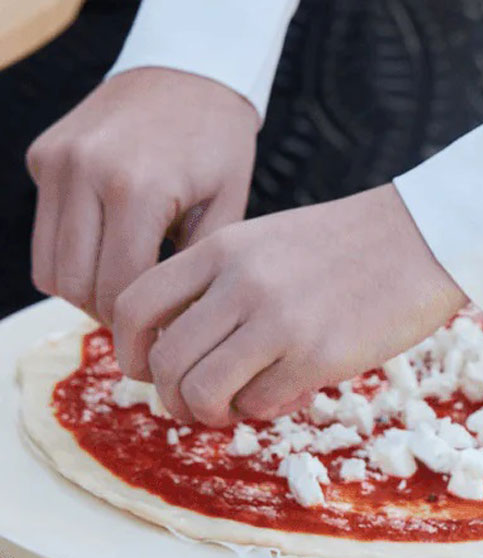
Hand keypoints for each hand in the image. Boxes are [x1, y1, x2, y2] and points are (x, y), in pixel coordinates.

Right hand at [26, 68, 257, 325]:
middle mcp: (85, 171)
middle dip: (112, 320)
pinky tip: (111, 263)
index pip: (121, 288)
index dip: (143, 329)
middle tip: (147, 333)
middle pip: (78, 285)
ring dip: (85, 296)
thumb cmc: (219, 147)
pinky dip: (72, 262)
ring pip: (50, 268)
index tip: (167, 345)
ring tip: (129, 302)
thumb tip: (178, 334)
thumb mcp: (226, 211)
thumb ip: (196, 271)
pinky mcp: (43, 157)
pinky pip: (45, 236)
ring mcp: (57, 162)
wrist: (188, 74)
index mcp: (137, 187)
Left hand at [111, 184, 467, 425]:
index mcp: (220, 250)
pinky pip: (260, 405)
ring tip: (237, 408)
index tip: (155, 371)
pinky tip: (290, 393)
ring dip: (210, 414)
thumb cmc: (349, 249)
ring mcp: (277, 320)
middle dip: (173, 398)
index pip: (132, 307)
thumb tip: (191, 352)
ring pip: (201, 391)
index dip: (131, 353)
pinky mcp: (317, 355)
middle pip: (163, 362)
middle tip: (197, 406)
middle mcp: (239, 284)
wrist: (423, 240)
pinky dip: (265, 411)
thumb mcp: (268, 244)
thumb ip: (224, 284)